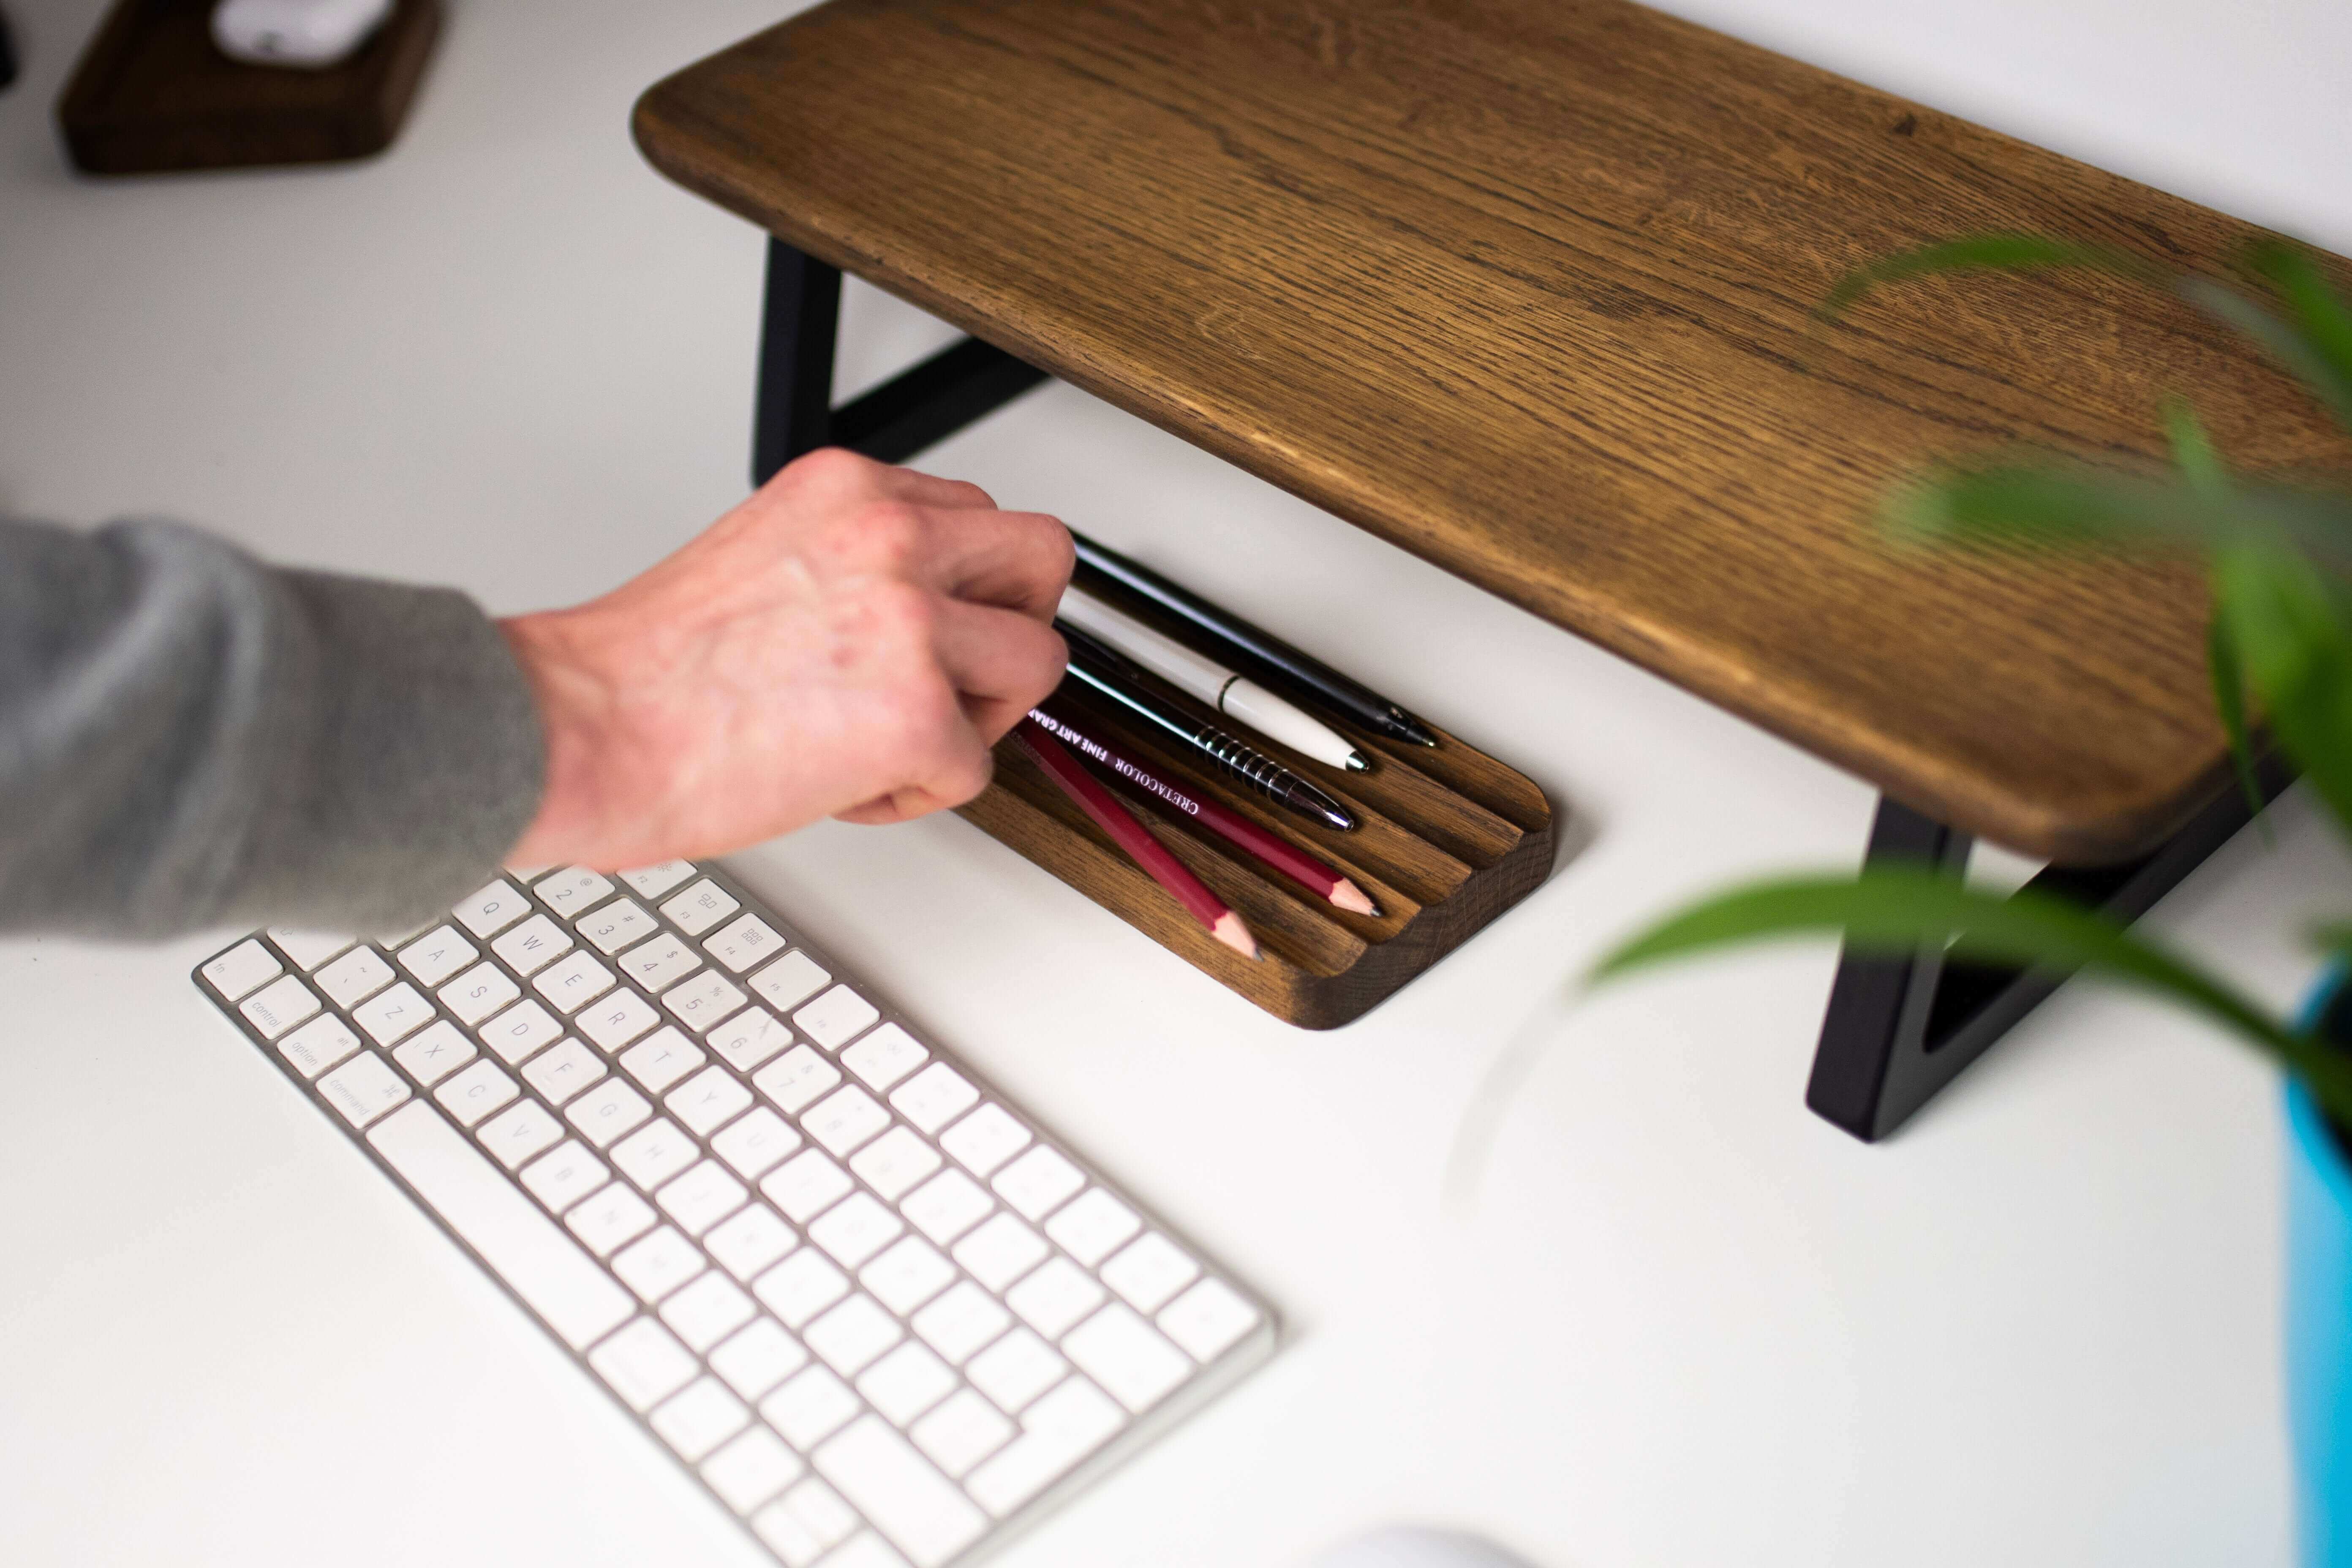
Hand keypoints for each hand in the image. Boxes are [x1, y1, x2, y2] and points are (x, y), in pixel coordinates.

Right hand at [499, 448, 1070, 869]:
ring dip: (978, 717)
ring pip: (1036, 663)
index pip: (979, 518)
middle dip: (1014, 629)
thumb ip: (854, 563)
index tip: (936, 632)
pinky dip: (918, 795)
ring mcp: (912, 622)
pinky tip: (843, 787)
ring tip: (893, 741)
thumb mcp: (768, 555)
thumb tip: (922, 610)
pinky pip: (977, 768)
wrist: (585, 730)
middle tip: (959, 681)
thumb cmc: (647, 672)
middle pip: (1041, 561)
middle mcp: (890, 535)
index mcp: (849, 489)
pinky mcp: (918, 715)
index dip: (967, 589)